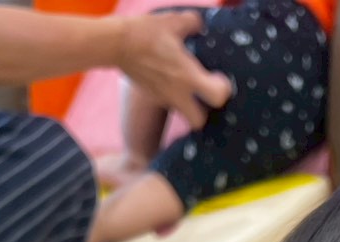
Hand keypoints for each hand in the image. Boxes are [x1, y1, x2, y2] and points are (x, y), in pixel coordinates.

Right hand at [114, 11, 231, 128]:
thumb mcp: (174, 21)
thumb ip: (192, 23)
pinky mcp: (150, 95)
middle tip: (203, 95)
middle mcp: (177, 93)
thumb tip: (198, 25)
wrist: (115, 44)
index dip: (223, 90)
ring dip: (187, 104)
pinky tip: (167, 77)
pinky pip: (166, 101)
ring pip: (181, 112)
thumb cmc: (146, 33)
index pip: (217, 98)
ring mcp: (162, 97)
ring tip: (185, 85)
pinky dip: (170, 94)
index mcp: (188, 77)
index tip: (218, 78)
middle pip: (198, 122)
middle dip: (203, 113)